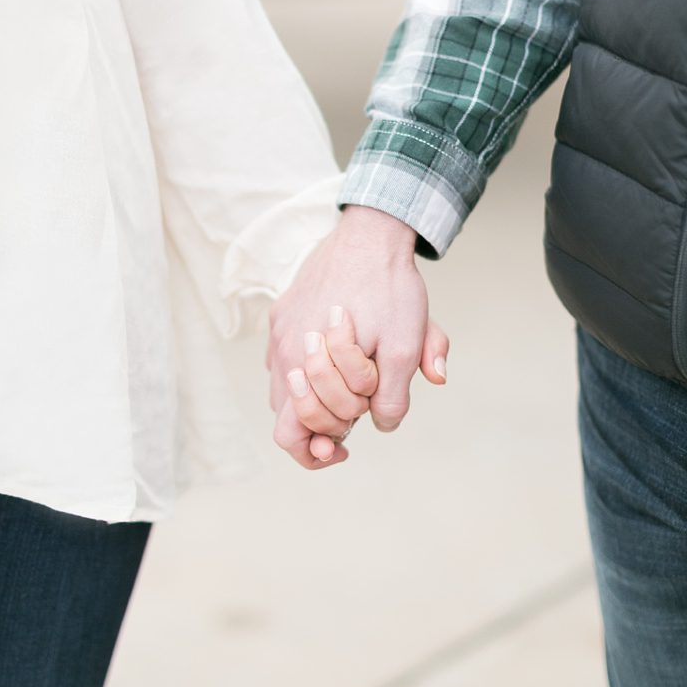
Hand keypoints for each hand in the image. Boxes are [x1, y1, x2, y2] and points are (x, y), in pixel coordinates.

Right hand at [267, 205, 449, 469]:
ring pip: (286, 386)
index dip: (316, 451)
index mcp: (305, 365)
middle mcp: (283, 350)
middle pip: (286, 414)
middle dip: (323, 422)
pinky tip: (337, 355)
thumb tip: (381, 423)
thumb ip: (394, 396)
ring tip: (349, 384)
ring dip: (315, 395)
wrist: (371, 234)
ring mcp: (279, 330)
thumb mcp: (406, 346)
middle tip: (357, 413)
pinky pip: (286, 356)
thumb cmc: (389, 291)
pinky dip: (309, 368)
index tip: (345, 448)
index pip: (289, 434)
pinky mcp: (283, 312)